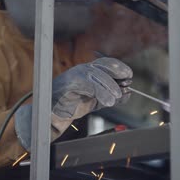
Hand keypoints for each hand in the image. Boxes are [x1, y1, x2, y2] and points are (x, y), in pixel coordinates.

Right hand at [14, 58, 132, 149]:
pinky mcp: (68, 84)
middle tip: (124, 89)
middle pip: (103, 66)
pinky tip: (107, 102)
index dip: (119, 68)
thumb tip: (128, 94)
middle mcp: (81, 70)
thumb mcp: (96, 101)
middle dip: (116, 75)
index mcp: (88, 71)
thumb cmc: (71, 106)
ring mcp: (74, 75)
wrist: (51, 116)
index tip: (129, 76)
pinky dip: (100, 92)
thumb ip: (110, 96)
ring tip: (115, 99)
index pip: (106, 63)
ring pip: (96, 74)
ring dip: (109, 87)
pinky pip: (88, 85)